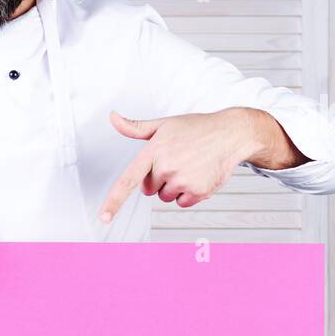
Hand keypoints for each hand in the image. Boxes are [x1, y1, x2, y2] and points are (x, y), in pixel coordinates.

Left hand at [98, 108, 268, 221]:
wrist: (231, 133)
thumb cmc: (196, 128)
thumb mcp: (164, 124)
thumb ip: (135, 127)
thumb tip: (113, 117)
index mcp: (154, 152)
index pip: (128, 181)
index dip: (114, 201)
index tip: (104, 218)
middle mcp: (167, 168)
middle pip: (148, 189)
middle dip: (158, 179)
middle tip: (176, 161)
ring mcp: (183, 181)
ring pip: (165, 197)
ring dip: (174, 187)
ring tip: (189, 166)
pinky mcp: (199, 191)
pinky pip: (182, 203)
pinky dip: (189, 194)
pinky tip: (199, 175)